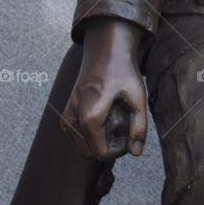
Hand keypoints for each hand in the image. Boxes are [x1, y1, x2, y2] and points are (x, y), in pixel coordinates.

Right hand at [62, 17, 147, 159]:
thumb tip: (136, 153)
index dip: (120, 150)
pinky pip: (78, 138)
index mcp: (89, 117)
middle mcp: (72, 119)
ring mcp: (66, 117)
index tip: (130, 133)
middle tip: (124, 127)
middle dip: (109, 147)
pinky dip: (91, 137)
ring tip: (114, 121)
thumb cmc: (123, 72)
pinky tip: (104, 119)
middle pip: (91, 153)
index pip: (102, 153)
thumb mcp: (138, 97)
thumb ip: (139, 127)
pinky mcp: (65, 115)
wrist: (105, 51)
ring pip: (83, 148)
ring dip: (99, 143)